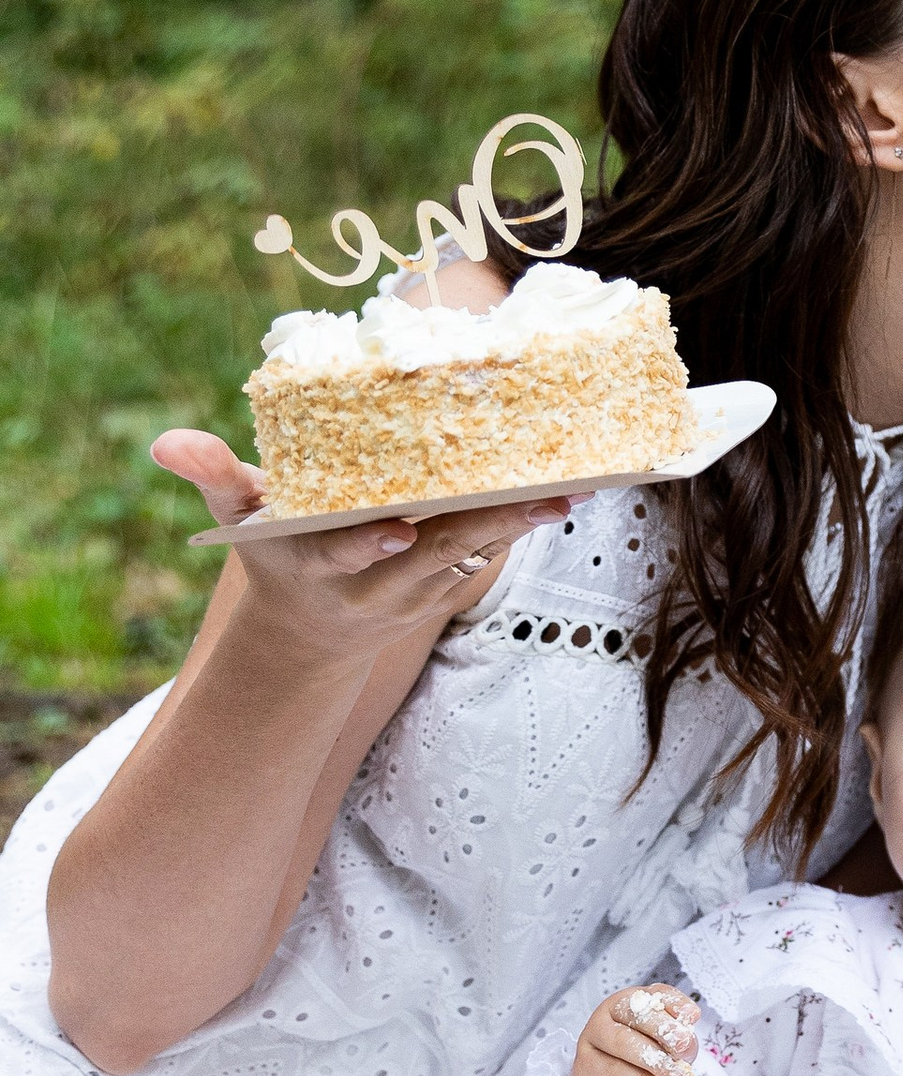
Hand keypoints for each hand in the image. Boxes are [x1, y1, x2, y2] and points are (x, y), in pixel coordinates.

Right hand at [151, 430, 574, 661]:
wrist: (307, 633)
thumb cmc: (274, 552)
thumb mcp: (239, 519)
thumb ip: (213, 478)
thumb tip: (165, 442)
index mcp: (315, 560)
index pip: (342, 554)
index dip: (367, 545)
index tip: (395, 529)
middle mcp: (368, 585)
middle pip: (431, 556)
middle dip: (481, 528)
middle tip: (534, 494)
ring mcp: (411, 595)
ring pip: (468, 561)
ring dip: (516, 529)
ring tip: (564, 493)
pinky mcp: (441, 594)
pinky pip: (484, 561)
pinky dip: (518, 532)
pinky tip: (561, 497)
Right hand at [553, 983, 698, 1075]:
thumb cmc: (643, 1068)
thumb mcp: (668, 1051)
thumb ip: (678, 1042)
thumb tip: (687, 1041)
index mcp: (632, 1001)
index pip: (654, 994)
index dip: (675, 1003)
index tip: (693, 1017)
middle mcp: (608, 1013)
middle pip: (636, 1012)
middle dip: (665, 1029)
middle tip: (685, 1047)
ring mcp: (592, 1037)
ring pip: (625, 1042)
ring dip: (657, 1061)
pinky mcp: (585, 1065)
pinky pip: (617, 1071)